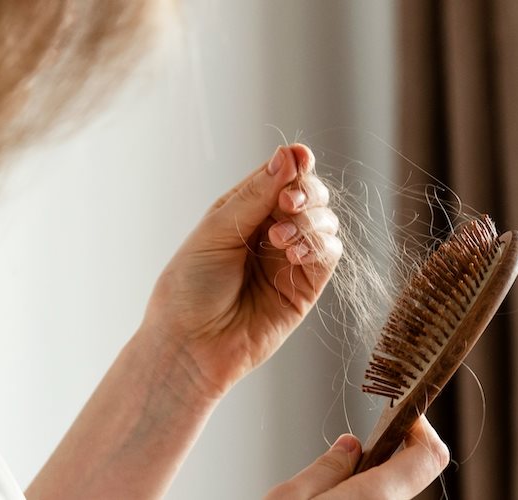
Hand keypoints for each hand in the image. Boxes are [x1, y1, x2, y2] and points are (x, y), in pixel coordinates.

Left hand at [139, 144, 342, 399]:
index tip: (301, 158)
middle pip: (309, 195)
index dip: (295, 164)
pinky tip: (294, 253)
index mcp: (243, 211)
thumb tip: (289, 156)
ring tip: (280, 239)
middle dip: (307, 192)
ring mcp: (289, 260)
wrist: (190, 347)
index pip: (280, 177)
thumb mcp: (215, 232)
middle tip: (288, 204)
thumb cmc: (189, 289)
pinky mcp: (305, 288)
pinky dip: (319, 246)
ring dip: (311, 221)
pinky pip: (328, 255)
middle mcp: (270, 232)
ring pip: (325, 222)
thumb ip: (255, 196)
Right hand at [265, 417, 449, 498]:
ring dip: (372, 485)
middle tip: (353, 450)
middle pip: (409, 477)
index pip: (430, 455)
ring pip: (391, 499)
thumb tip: (350, 446)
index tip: (400, 413)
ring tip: (330, 490)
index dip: (419, 426)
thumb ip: (326, 468)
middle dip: (386, 457)